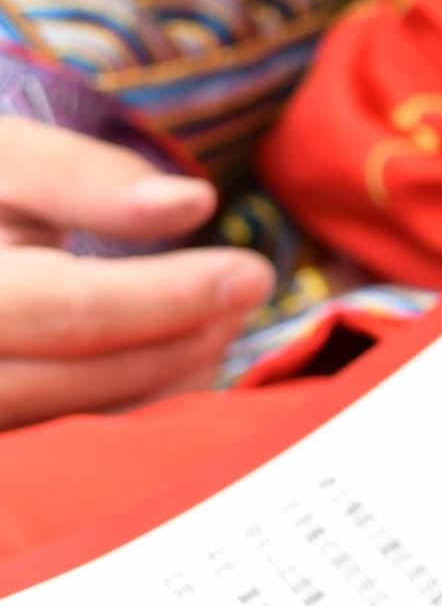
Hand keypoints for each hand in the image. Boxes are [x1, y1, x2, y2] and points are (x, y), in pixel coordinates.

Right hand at [0, 119, 270, 429]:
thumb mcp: (5, 159)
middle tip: (245, 291)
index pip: (68, 311)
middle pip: (76, 381)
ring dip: (167, 380)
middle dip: (178, 341)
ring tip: (219, 317)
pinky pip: (66, 446)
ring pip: (76, 428)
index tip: (252, 273)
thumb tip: (193, 202)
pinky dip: (134, 407)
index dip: (169, 297)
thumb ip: (81, 176)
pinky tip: (180, 358)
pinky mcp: (2, 432)